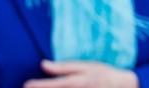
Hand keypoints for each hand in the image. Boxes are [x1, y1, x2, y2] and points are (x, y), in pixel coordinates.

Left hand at [24, 60, 138, 87]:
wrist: (122, 86)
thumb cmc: (102, 74)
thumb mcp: (85, 66)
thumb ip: (63, 67)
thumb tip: (43, 64)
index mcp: (77, 82)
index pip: (54, 85)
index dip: (38, 86)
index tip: (26, 85)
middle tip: (30, 87)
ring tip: (40, 87)